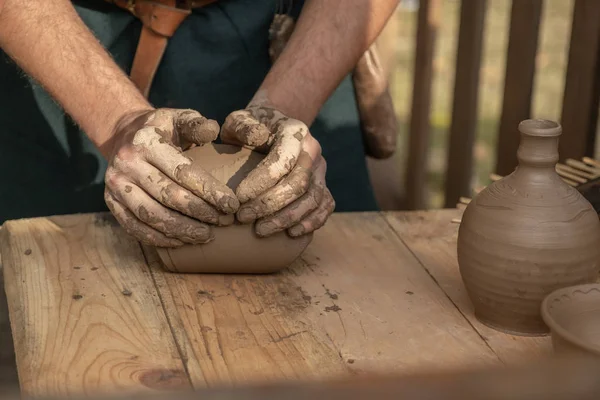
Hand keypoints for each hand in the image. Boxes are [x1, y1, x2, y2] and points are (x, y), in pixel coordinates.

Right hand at [103, 108, 238, 246]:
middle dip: (200, 213)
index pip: (182, 172)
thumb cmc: (161, 128)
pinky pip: (135, 227)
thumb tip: (214, 130)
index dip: (209, 191)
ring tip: (206, 236)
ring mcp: (115, 185)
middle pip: (168, 196)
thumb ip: (196, 124)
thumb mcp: (178, 117)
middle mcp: (127, 163)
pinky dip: (159, 238)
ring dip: (182, 230)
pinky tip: (181, 241)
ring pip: (151, 215)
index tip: (231, 205)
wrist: (122, 134)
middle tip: (224, 222)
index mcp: (146, 142)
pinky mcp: (111, 202)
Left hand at [220, 106, 334, 236]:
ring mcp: (321, 169)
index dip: (260, 182)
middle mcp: (313, 150)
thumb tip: (258, 137)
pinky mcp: (323, 185)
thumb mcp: (240, 119)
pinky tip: (291, 233)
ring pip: (313, 199)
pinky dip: (311, 222)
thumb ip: (243, 126)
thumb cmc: (250, 127)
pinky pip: (325, 206)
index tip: (238, 198)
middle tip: (244, 217)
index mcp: (295, 131)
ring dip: (287, 219)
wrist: (273, 127)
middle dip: (270, 205)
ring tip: (261, 230)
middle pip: (299, 184)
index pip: (282, 160)